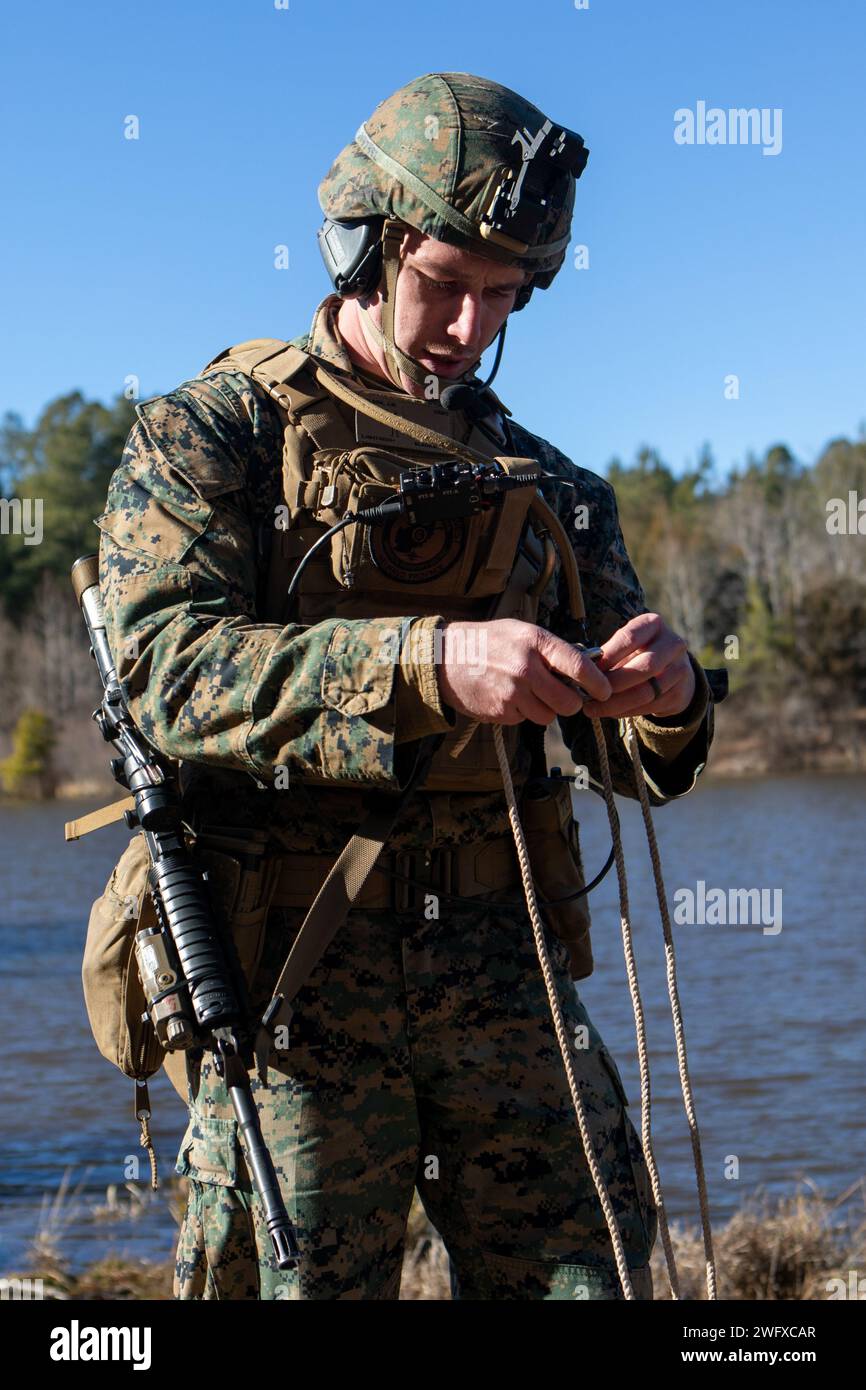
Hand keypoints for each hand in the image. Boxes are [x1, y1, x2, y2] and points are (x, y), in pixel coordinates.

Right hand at [437, 618, 610, 724]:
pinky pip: (525, 720)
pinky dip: (522, 712)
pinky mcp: (500, 712)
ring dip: (545, 709)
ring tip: (528, 692)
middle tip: (564, 696)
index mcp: (536, 642)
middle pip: (568, 702)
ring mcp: (512, 693)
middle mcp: (526, 668)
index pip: (579, 666)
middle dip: (570, 703)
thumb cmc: (489, 641)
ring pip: (548, 716)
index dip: (598, 683)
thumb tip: (586, 665)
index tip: (605, 690)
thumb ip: (552, 649)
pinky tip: (508, 696)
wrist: (445, 658)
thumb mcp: (522, 631)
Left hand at [580, 612, 694, 719]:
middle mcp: (672, 643)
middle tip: (590, 695)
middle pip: (644, 666)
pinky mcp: (680, 693)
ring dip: (616, 704)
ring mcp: (680, 669)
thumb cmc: (637, 654)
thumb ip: (608, 655)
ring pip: (646, 691)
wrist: (672, 670)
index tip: (587, 670)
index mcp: (653, 624)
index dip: (608, 656)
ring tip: (592, 709)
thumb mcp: (626, 646)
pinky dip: (625, 712)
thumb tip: (582, 672)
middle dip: (614, 683)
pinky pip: (649, 706)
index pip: (630, 638)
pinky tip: (609, 712)